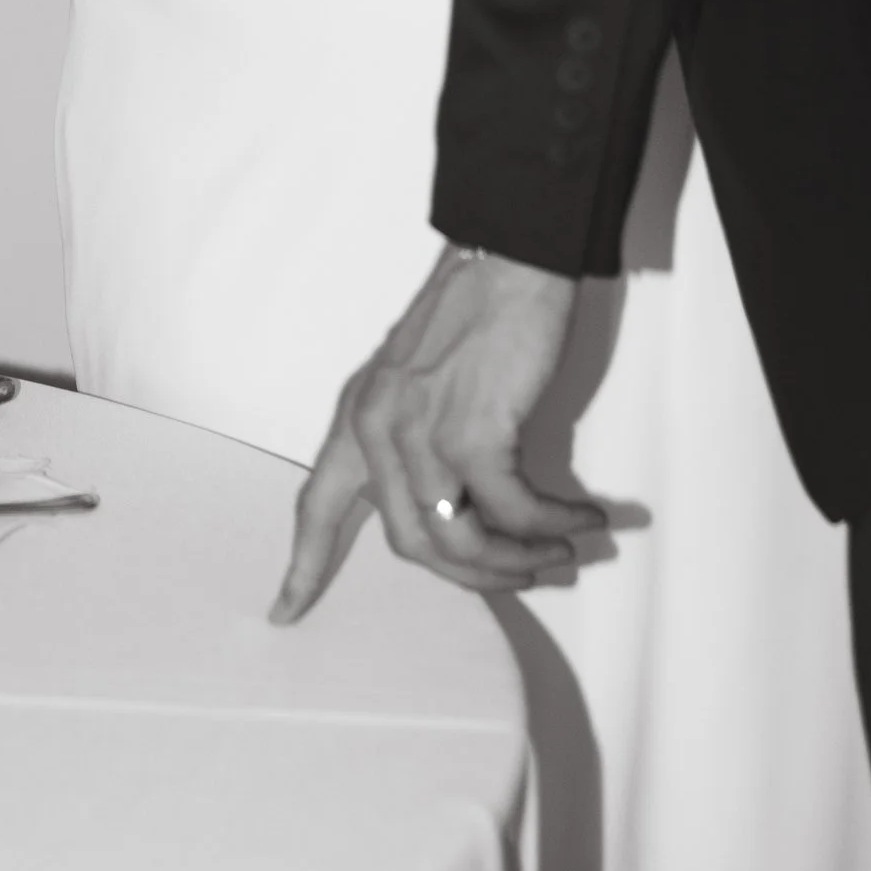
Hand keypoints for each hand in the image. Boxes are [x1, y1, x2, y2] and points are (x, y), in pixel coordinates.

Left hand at [270, 243, 594, 619]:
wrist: (510, 255)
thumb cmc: (476, 310)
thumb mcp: (417, 375)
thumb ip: (415, 437)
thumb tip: (458, 509)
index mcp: (357, 417)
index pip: (316, 504)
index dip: (302, 566)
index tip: (284, 614)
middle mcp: (377, 429)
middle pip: (412, 547)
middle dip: (477, 579)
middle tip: (529, 574)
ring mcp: (421, 433)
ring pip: (462, 544)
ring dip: (522, 560)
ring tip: (565, 553)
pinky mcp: (473, 433)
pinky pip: (515, 513)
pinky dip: (556, 525)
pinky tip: (585, 520)